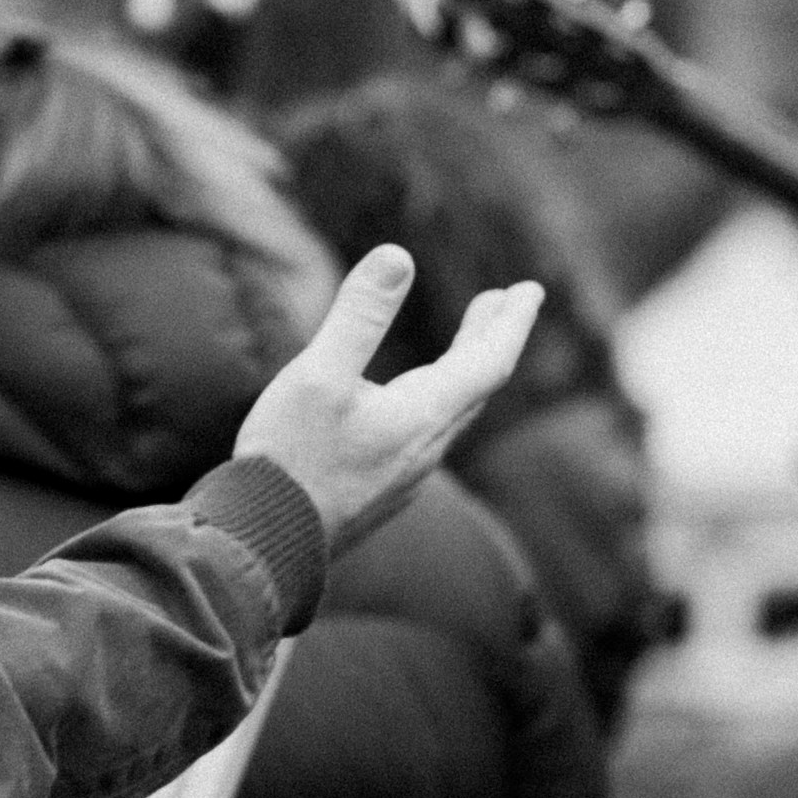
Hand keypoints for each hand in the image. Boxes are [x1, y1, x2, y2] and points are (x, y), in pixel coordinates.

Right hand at [231, 245, 541, 562]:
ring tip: (464, 342)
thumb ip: (358, 316)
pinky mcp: (384, 491)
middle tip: (506, 300)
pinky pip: (430, 435)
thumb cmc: (290, 457)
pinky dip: (439, 399)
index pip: (489, 361)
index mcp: (422, 415)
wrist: (267, 541)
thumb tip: (398, 256)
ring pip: (454, 412)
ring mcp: (407, 474)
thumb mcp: (317, 374)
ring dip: (465, 368)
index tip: (530, 289)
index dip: (512, 321)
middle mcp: (427, 447)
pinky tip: (413, 403)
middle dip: (492, 337)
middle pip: (478, 385)